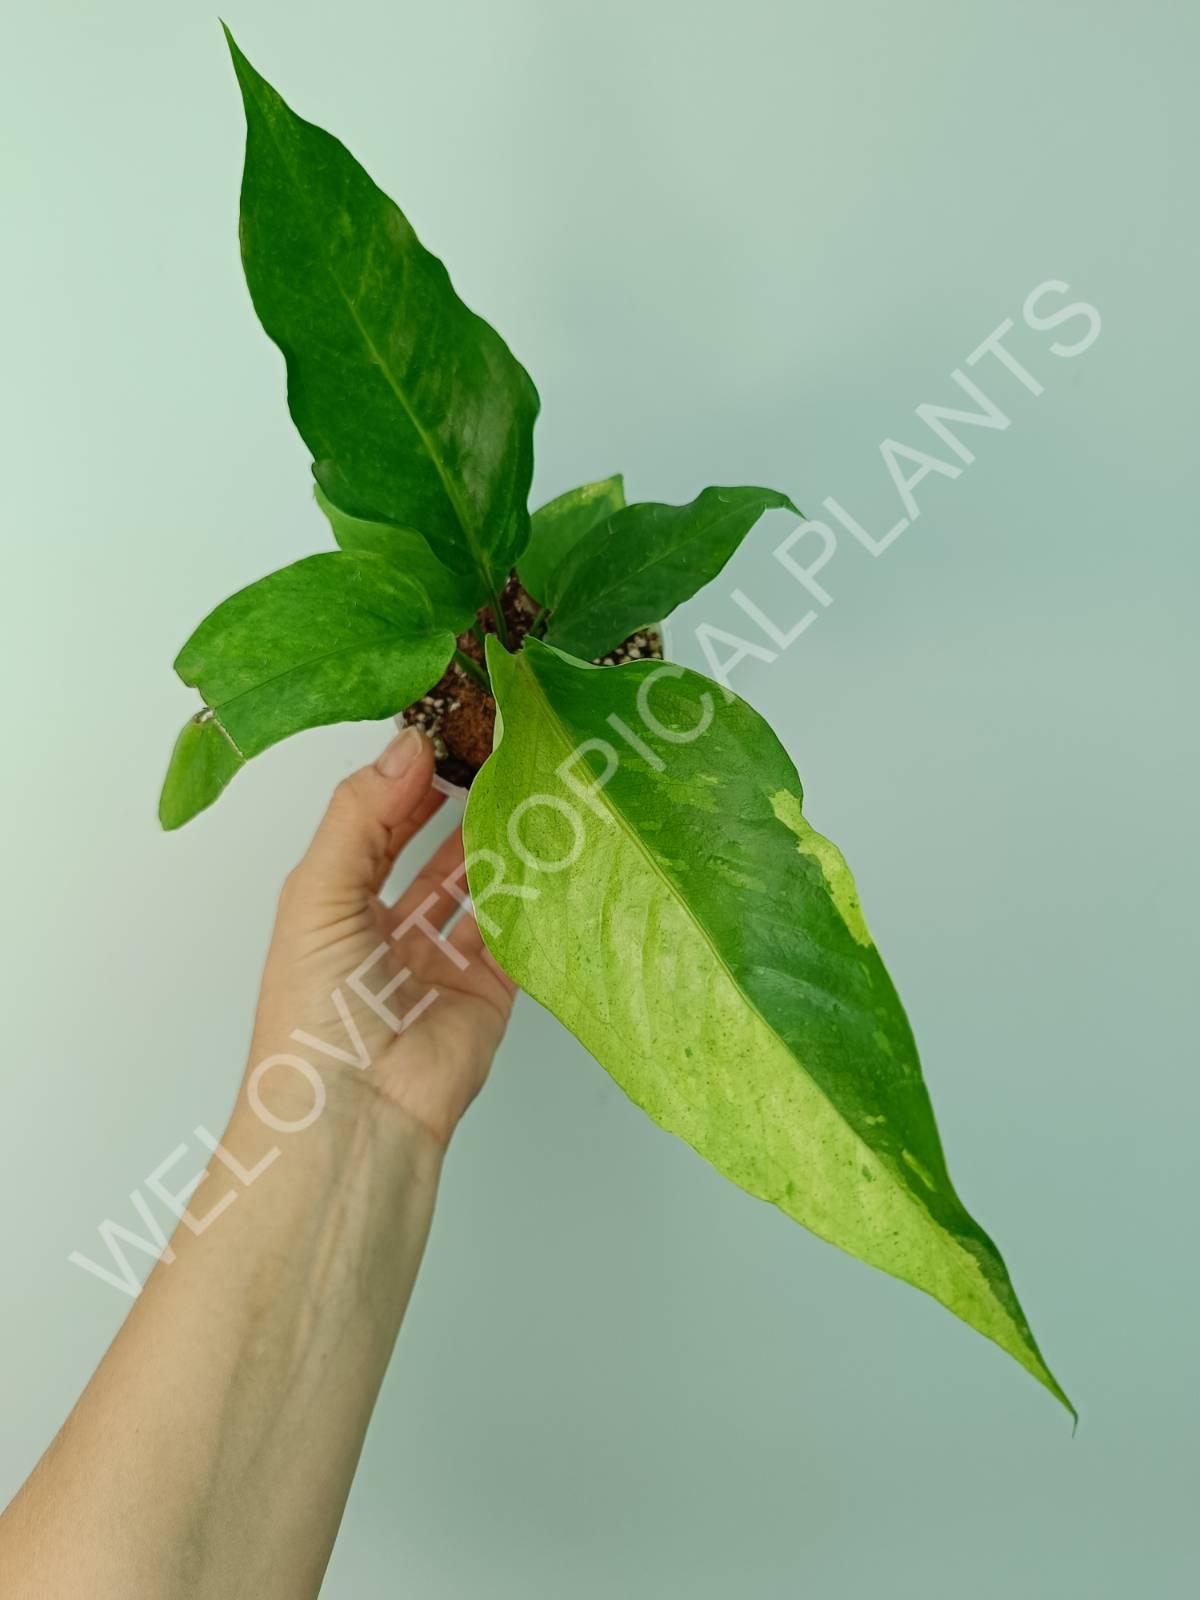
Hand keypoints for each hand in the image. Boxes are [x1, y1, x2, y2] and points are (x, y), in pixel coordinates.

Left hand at [248, 728, 515, 1146]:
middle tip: (498, 756)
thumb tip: (406, 745)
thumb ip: (363, 815)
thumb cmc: (316, 1011)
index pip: (376, 827)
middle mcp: (388, 932)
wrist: (357, 1113)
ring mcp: (442, 962)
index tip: (443, 734)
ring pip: (479, 889)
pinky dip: (535, 895)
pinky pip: (518, 932)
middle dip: (460, 807)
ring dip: (501, 844)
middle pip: (432, 854)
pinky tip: (551, 849)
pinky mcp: (490, 990)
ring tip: (531, 789)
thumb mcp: (320, 892)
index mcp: (336, 907)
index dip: (404, 782)